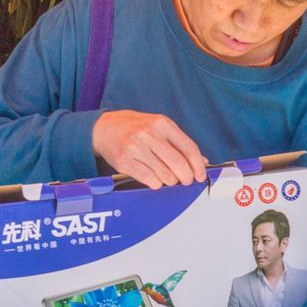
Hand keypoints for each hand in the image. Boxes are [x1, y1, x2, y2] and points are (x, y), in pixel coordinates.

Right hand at [92, 110, 207, 188]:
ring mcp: (136, 148)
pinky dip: (156, 183)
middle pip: (178, 163)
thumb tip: (201, 161)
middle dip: (186, 177)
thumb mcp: (159, 127)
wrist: (104, 128)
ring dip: (171, 181)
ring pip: (165, 175)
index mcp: (162, 124)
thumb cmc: (135, 128)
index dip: (198, 165)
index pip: (188, 148)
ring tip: (167, 177)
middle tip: (186, 180)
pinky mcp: (125, 162)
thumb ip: (180, 143)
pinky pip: (150, 180)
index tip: (201, 175)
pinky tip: (154, 178)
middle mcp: (149, 134)